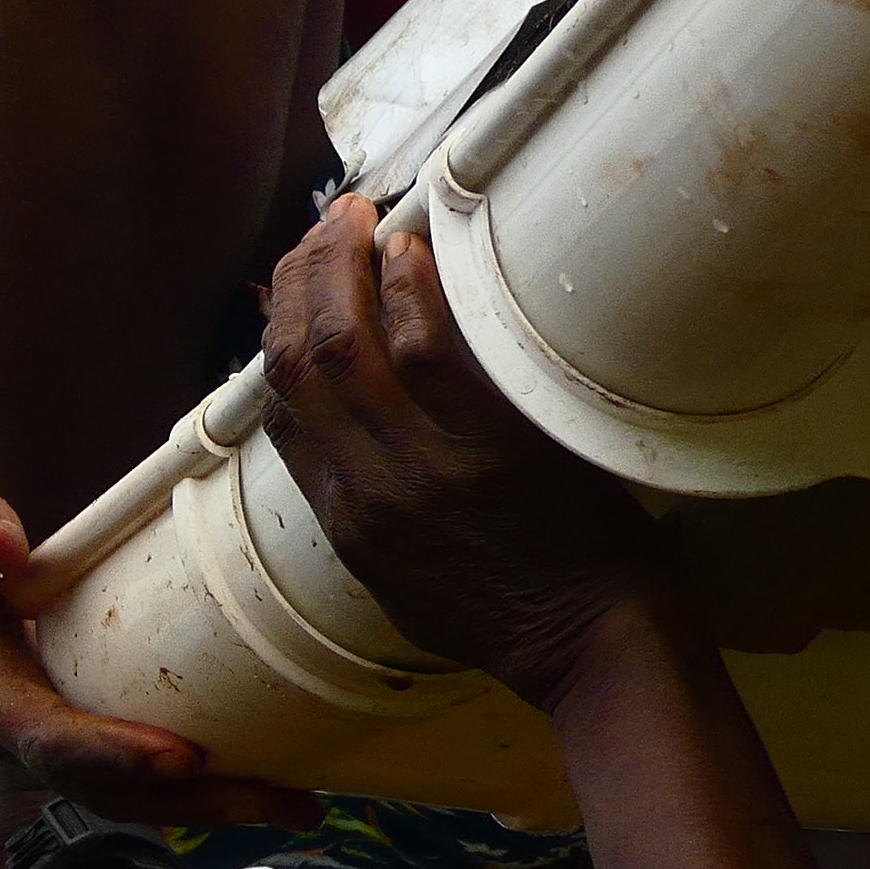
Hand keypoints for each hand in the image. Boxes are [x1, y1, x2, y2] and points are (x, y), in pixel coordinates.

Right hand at [0, 485, 322, 830]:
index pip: (46, 737)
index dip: (111, 752)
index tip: (180, 755)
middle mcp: (17, 735)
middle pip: (106, 792)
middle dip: (193, 802)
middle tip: (282, 801)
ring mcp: (50, 744)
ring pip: (130, 798)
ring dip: (213, 806)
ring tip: (298, 804)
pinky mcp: (80, 734)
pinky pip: (140, 777)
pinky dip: (202, 785)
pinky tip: (268, 776)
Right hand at [261, 196, 667, 707]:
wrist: (591, 648)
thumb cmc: (512, 615)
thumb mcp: (405, 581)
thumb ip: (369, 510)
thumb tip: (348, 441)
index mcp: (345, 521)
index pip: (282, 409)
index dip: (278, 333)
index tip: (296, 288)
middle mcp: (364, 489)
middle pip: (296, 360)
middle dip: (299, 281)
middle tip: (325, 230)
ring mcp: (420, 467)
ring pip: (343, 342)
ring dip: (340, 267)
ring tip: (354, 220)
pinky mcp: (486, 444)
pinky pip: (428, 346)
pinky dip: (410, 288)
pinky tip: (411, 251)